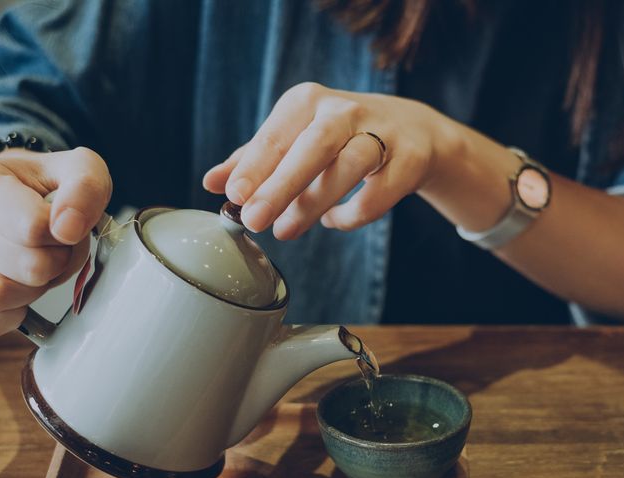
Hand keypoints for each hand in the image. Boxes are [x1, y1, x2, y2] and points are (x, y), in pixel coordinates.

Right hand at [0, 147, 111, 339]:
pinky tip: (26, 288)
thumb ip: (84, 186)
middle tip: (60, 245)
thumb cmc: (47, 186)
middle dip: (60, 259)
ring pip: (1, 296)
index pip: (31, 226)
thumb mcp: (77, 168)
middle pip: (28, 266)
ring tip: (43, 263)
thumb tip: (68, 229)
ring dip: (38, 287)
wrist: (23, 197)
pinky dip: (15, 312)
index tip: (68, 223)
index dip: (65, 232)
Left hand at [203, 82, 449, 239]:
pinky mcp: (409, 161)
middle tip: (255, 219)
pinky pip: (378, 194)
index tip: (233, 196)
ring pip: (349, 167)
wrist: (412, 132)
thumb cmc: (338, 139)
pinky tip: (333, 220)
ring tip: (286, 230)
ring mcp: (382, 134)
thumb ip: (255, 161)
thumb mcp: (294, 140)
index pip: (276, 134)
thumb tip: (211, 183)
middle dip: (281, 184)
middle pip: (313, 146)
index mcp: (307, 102)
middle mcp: (344, 111)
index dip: (254, 166)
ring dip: (315, 202)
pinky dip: (352, 214)